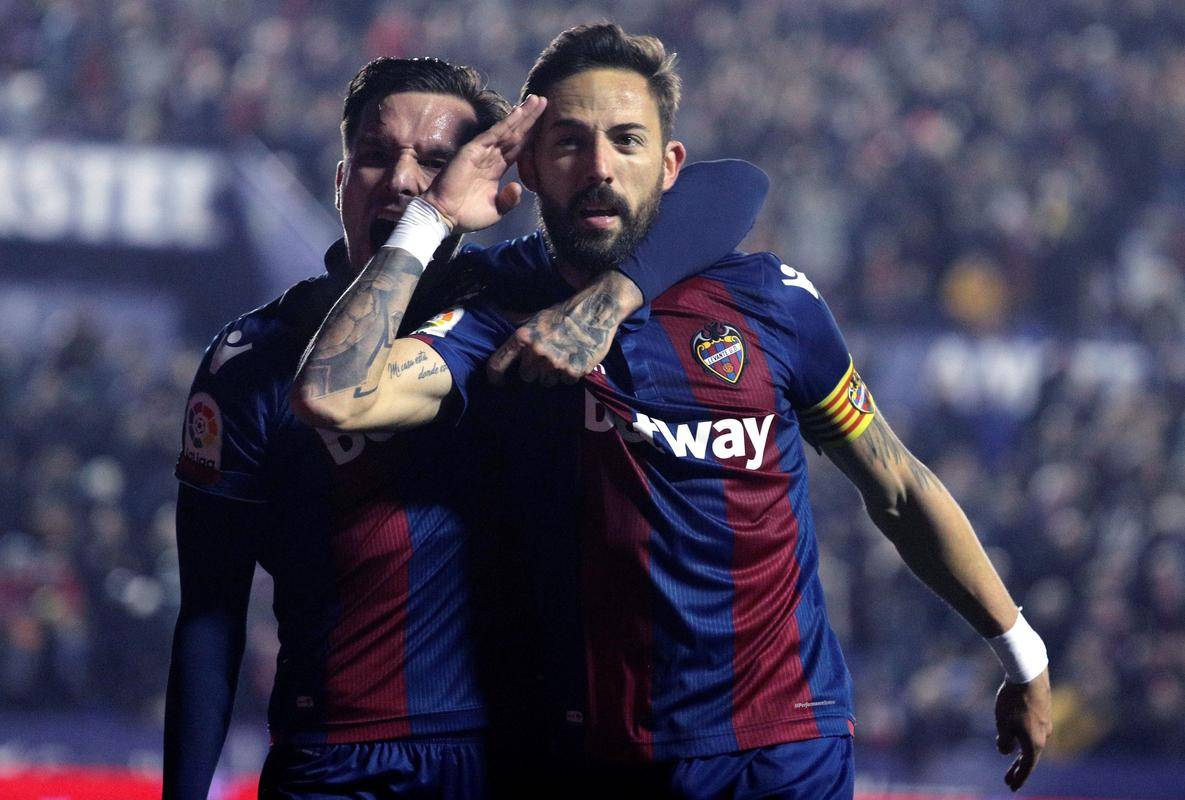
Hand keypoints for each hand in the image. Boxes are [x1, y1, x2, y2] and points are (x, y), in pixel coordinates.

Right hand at [422, 95, 546, 233]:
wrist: (445, 217)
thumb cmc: (467, 216)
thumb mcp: (495, 210)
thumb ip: (509, 200)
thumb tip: (518, 187)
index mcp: (496, 169)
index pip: (517, 148)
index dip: (530, 135)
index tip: (544, 121)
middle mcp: (490, 157)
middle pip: (514, 134)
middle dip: (529, 118)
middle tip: (543, 101)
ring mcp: (481, 152)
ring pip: (506, 130)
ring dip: (522, 115)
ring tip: (536, 100)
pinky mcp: (472, 150)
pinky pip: (493, 134)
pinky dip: (506, 123)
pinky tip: (518, 112)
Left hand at [486, 270, 642, 386]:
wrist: (595, 310)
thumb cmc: (563, 313)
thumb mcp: (535, 316)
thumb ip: (516, 321)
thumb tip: (494, 312)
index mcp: (523, 337)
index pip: (497, 364)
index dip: (495, 376)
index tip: (499, 381)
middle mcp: (536, 352)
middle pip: (526, 376)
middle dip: (533, 370)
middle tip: (544, 359)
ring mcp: (556, 364)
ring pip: (546, 382)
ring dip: (551, 374)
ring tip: (561, 358)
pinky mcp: (574, 371)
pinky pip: (565, 382)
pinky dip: (569, 375)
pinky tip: (574, 359)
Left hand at [995, 668, 1051, 791]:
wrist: (1029, 674)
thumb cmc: (1013, 700)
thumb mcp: (1002, 723)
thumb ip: (1004, 741)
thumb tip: (1006, 751)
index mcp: (1034, 743)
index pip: (1027, 767)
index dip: (1018, 778)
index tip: (1011, 788)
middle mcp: (1044, 736)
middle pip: (1031, 757)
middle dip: (1019, 769)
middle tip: (1008, 780)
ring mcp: (1046, 723)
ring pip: (1033, 742)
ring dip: (1022, 752)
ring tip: (1011, 758)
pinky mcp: (1044, 711)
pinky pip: (1034, 730)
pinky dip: (1025, 738)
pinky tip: (1018, 735)